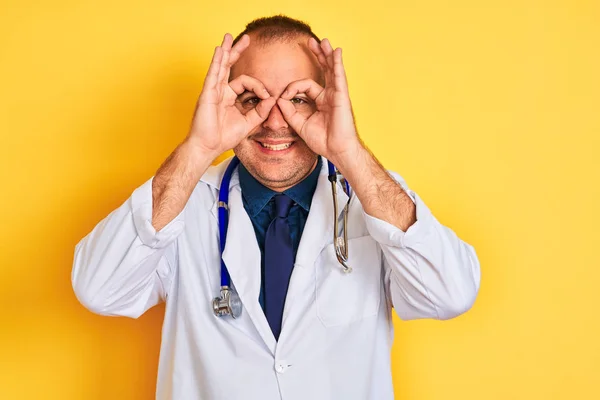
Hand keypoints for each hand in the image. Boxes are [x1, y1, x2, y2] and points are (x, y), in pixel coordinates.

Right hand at [187, 34, 275, 155]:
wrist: (208, 146)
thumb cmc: (223, 137)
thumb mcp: (248, 123)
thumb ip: (260, 111)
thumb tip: (273, 98)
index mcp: (229, 97)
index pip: (246, 83)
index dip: (259, 87)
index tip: (267, 96)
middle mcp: (221, 91)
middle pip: (230, 66)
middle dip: (237, 51)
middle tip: (247, 39)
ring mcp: (213, 90)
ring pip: (220, 66)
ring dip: (226, 50)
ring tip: (228, 37)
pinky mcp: (207, 93)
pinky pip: (213, 74)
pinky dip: (217, 61)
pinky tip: (220, 50)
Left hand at [276, 38, 361, 164]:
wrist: (336, 150)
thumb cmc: (323, 140)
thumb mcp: (300, 125)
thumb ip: (289, 111)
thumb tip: (278, 99)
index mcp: (321, 101)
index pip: (305, 86)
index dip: (291, 89)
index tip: (282, 98)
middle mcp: (330, 95)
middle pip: (324, 70)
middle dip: (318, 56)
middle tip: (310, 42)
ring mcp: (337, 94)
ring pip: (331, 69)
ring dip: (327, 55)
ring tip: (324, 41)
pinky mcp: (341, 96)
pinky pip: (338, 76)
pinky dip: (337, 63)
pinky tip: (336, 52)